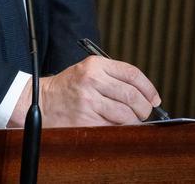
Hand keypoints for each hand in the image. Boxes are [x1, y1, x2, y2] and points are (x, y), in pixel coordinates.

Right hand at [9, 56, 160, 127]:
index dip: (148, 88)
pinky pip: (113, 127)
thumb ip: (113, 78)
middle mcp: (92, 80)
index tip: (154, 99)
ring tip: (127, 121)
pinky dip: (119, 129)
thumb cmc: (68, 88)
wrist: (40, 100)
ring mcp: (88, 100)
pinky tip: (113, 125)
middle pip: (133, 96)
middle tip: (142, 113)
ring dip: (132, 121)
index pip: (132, 74)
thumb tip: (146, 96)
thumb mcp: (88, 72)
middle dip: (143, 108)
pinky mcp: (86, 118)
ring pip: (126, 114)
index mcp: (95, 65)